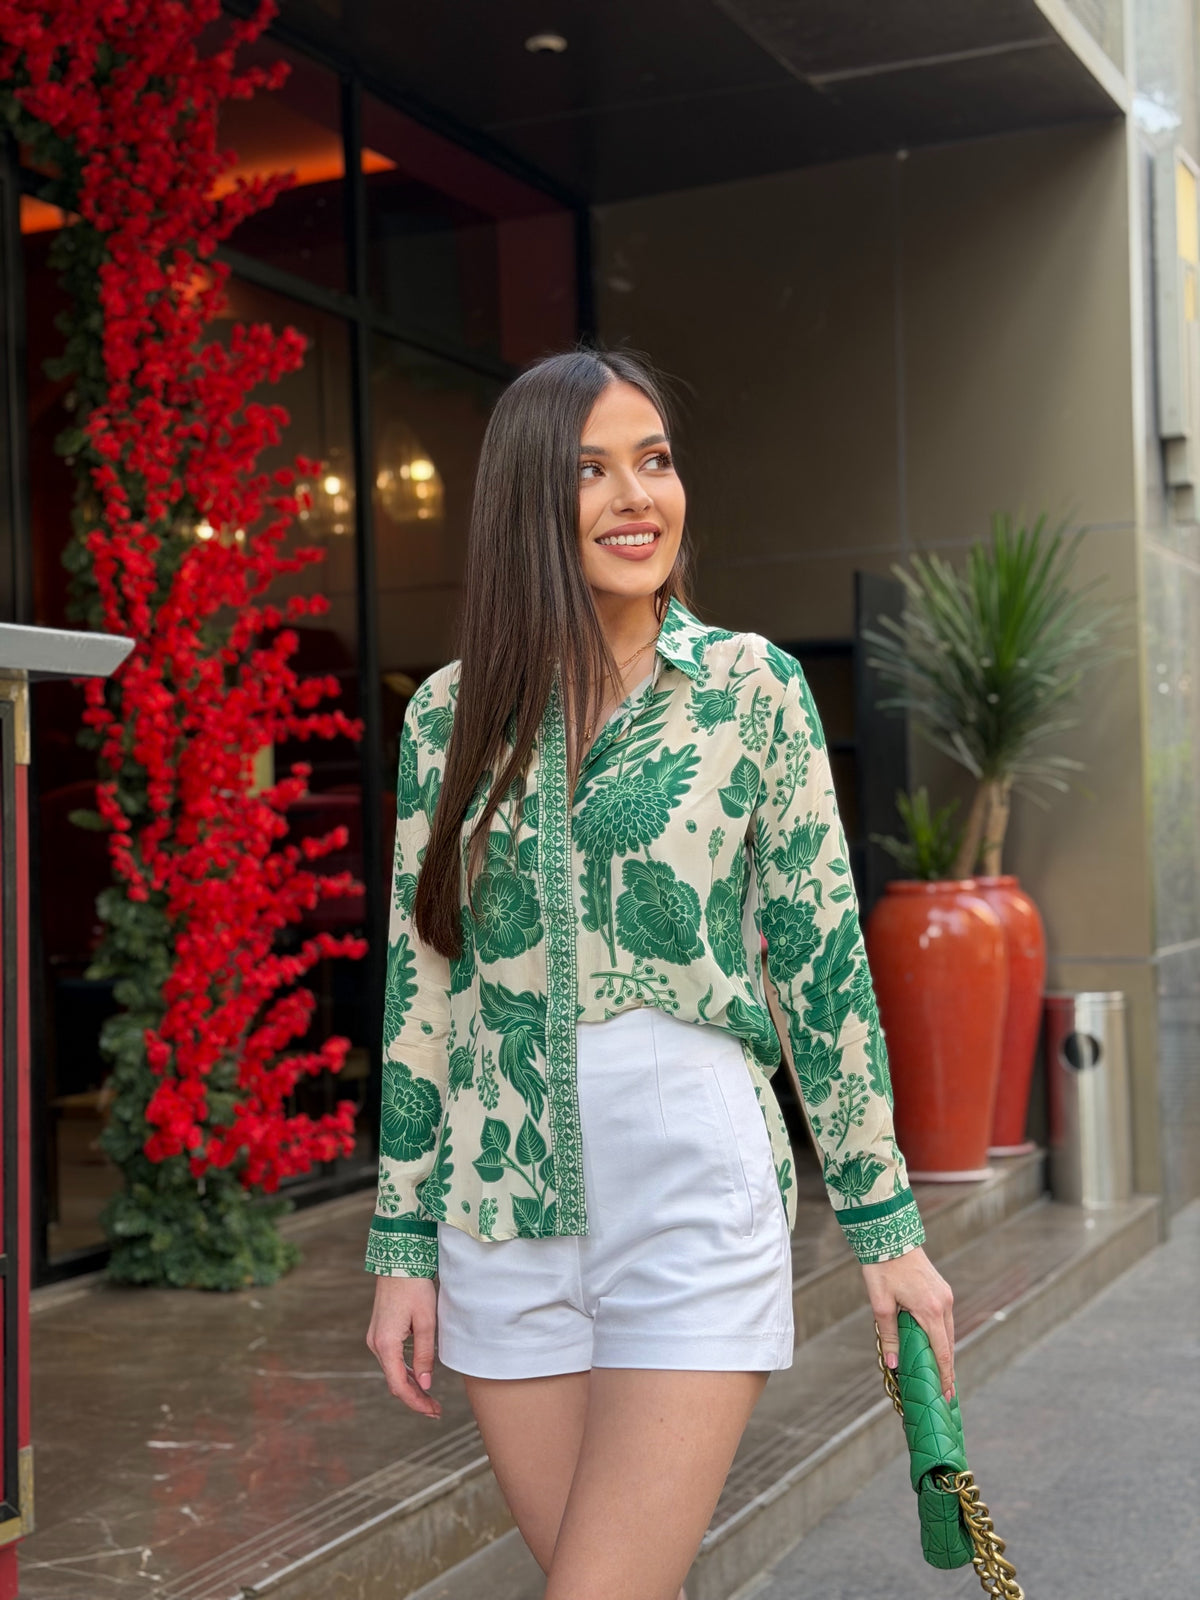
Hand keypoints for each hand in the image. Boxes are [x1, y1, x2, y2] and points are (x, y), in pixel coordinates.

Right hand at [366, 1274, 441, 1418]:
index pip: (399, 1385)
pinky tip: (419, 1375)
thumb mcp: (426, 1322)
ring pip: (392, 1371)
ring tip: (430, 1397)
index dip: (416, 1402)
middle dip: (415, 1397)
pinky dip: (404, 1371)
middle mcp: (375, 1344)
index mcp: (386, 1345)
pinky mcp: (379, 1332)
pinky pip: (391, 1359)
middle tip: (435, 1409)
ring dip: (410, 1385)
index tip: (433, 1411)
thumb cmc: (414, 1288)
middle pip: (394, 1381)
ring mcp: (375, 1338)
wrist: (398, 1262)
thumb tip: (426, 1384)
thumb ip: (425, 1355)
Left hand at [861, 1245, 955, 1401]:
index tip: (948, 1397)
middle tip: (944, 1394)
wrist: (891, 1235)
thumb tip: (895, 1365)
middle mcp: (944, 1304)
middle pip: (948, 1344)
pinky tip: (934, 1345)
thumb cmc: (882, 1268)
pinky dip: (942, 1336)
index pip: (942, 1352)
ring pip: (948, 1332)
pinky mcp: (942, 1289)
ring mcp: (946, 1295)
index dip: (945, 1377)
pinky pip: (945, 1320)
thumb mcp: (881, 1305)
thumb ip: (890, 1336)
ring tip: (939, 1374)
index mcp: (931, 1310)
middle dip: (946, 1369)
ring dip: (944, 1352)